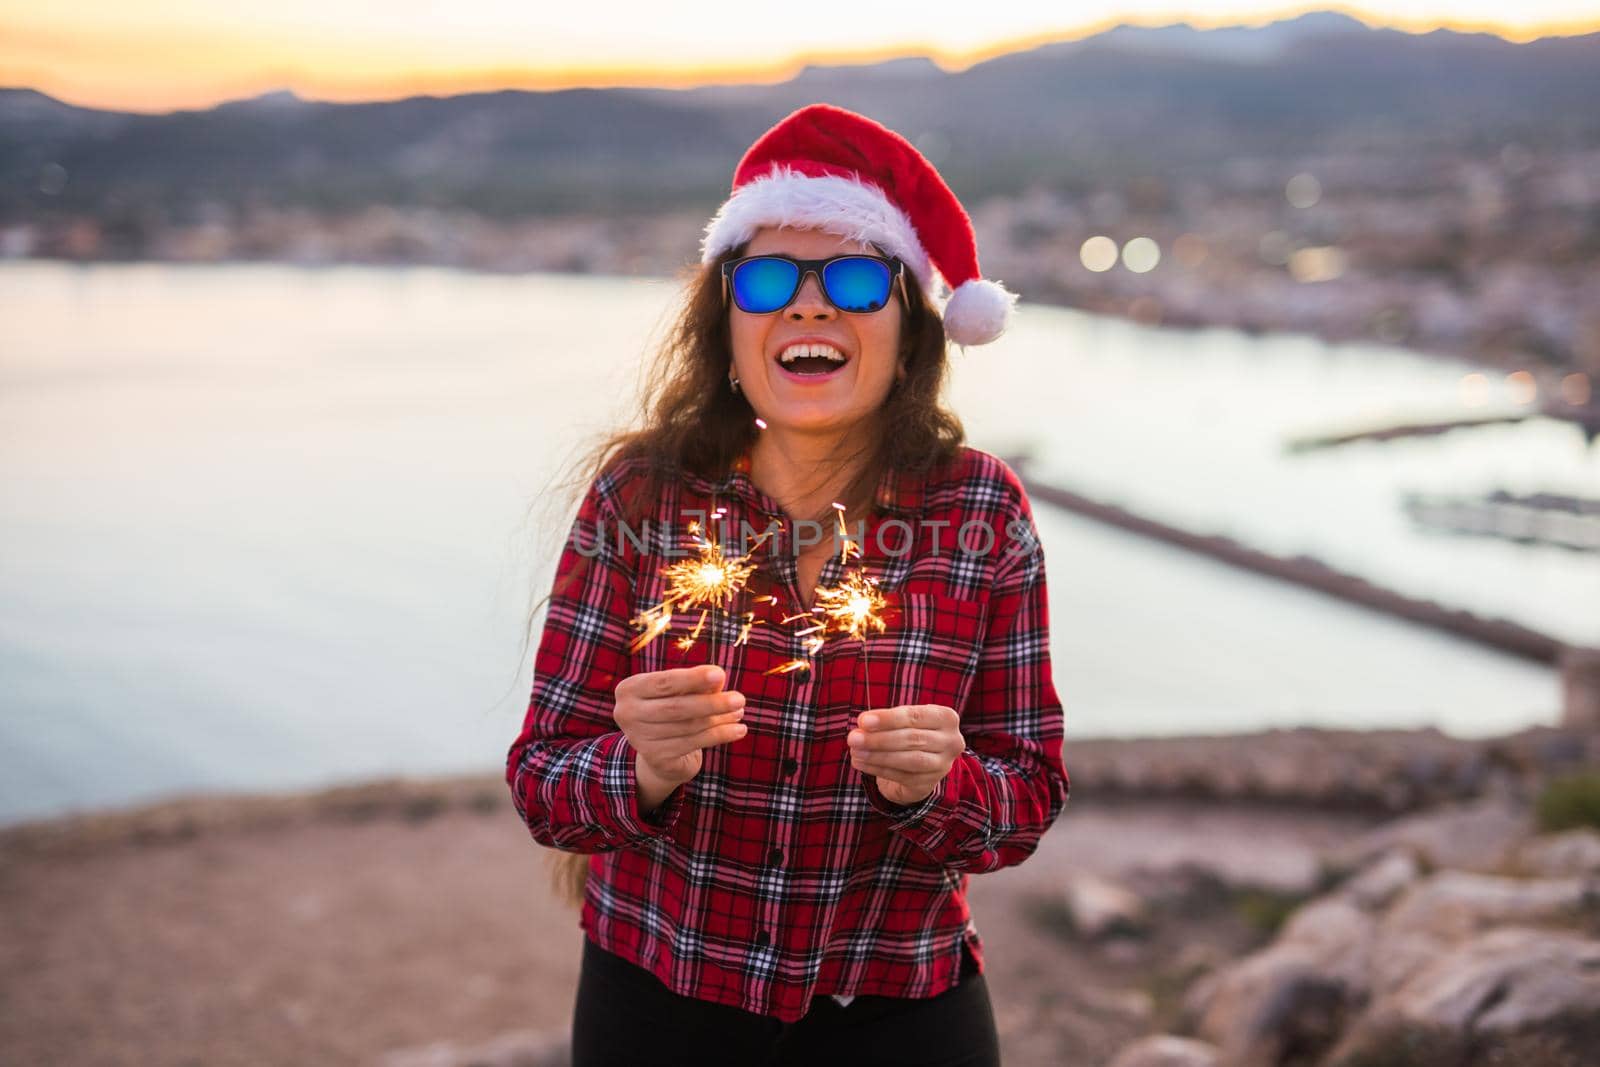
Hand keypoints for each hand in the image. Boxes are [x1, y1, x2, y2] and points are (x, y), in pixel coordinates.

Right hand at [613, 665, 746, 786]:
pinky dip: (719, 735)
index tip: (721, 674)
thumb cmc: (673, 708)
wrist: (660, 750)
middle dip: (711, 702)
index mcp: (629, 689)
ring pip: (688, 726)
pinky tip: (739, 730)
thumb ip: (696, 683)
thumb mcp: (681, 691)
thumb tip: (718, 678)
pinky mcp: (656, 758)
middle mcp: (627, 714)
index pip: (663, 682)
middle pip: (676, 707)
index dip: (693, 679)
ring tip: (740, 712)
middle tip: (740, 699)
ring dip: (719, 719)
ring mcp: (639, 739)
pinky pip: (694, 743)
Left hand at [847, 704, 964, 806]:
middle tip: (853, 738)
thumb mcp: (903, 721)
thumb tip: (863, 724)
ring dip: (877, 755)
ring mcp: (942, 765)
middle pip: (912, 739)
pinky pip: (901, 775)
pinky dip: (878, 768)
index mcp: (946, 718)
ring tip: (855, 751)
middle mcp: (951, 741)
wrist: (920, 765)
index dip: (888, 719)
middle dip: (879, 739)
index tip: (863, 721)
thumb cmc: (909, 733)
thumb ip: (886, 720)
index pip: (915, 716)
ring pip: (909, 759)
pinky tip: (861, 762)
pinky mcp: (929, 783)